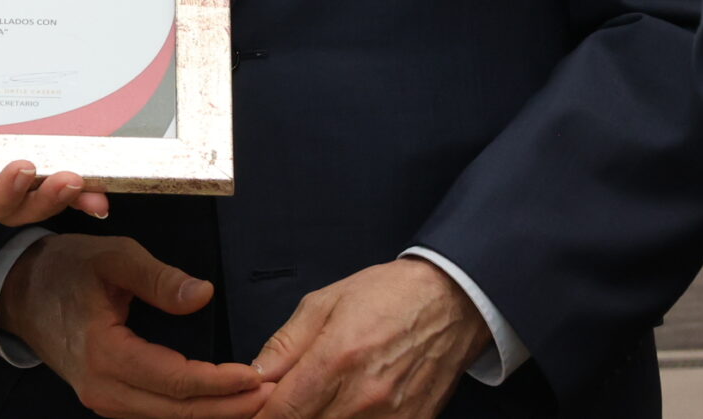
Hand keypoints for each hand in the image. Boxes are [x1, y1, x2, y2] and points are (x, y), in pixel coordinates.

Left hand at [0, 156, 109, 226]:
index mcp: (2, 190)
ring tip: (21, 168)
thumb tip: (97, 171)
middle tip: (66, 178)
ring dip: (4, 192)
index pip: (45, 201)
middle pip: (15, 212)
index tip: (99, 197)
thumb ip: (45, 154)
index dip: (72, 202)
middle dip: (44, 197)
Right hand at [0, 234, 269, 418]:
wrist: (18, 290)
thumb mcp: (111, 257)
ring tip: (258, 402)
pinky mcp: (108, 401)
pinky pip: (158, 415)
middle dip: (230, 408)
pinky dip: (193, 411)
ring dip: (215, 413)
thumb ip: (158, 278)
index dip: (221, 383)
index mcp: (105, 354)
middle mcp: (104, 390)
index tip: (259, 375)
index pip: (177, 380)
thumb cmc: (64, 268)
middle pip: (179, 411)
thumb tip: (204, 295)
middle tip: (276, 397)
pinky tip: (222, 403)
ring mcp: (104, 401)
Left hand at [252, 258, 490, 418]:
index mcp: (336, 359)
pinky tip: (344, 410)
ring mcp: (391, 417)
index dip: (261, 416)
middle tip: (284, 402)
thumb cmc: (385, 296)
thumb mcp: (322, 303)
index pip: (284, 412)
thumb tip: (256, 374)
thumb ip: (285, 344)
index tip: (252, 410)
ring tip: (316, 402)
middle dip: (288, 418)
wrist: (450, 302)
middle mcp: (363, 396)